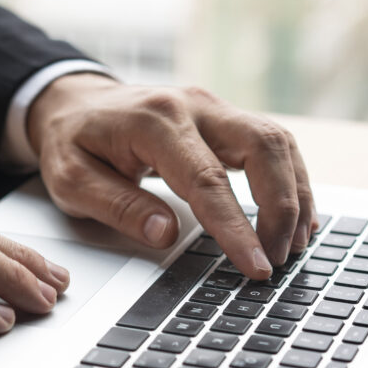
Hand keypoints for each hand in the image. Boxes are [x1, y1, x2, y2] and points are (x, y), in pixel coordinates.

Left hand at [27, 74, 316, 279]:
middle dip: (282, 207)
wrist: (74, 102)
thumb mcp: (71, 181)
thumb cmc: (72, 142)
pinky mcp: (224, 119)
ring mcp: (213, 109)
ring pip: (277, 142)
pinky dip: (290, 180)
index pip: (208, 180)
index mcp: (154, 122)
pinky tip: (295, 217)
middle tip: (278, 259)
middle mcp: (193, 107)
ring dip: (294, 194)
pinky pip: (271, 145)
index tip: (256, 265)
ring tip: (294, 245)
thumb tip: (166, 234)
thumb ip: (118, 206)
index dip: (236, 227)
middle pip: (263, 147)